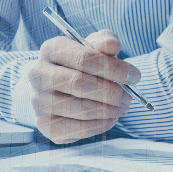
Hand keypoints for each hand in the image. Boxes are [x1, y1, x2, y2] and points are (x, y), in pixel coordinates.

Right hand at [28, 29, 138, 143]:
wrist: (54, 87)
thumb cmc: (79, 64)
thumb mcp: (93, 47)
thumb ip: (104, 42)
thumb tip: (113, 45)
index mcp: (50, 49)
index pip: (84, 58)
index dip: (114, 68)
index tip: (135, 76)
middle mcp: (38, 74)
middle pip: (80, 84)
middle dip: (112, 92)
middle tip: (129, 96)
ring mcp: (38, 101)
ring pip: (80, 109)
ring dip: (109, 110)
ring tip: (123, 107)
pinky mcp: (44, 124)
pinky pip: (78, 129)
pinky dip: (101, 125)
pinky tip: (111, 118)